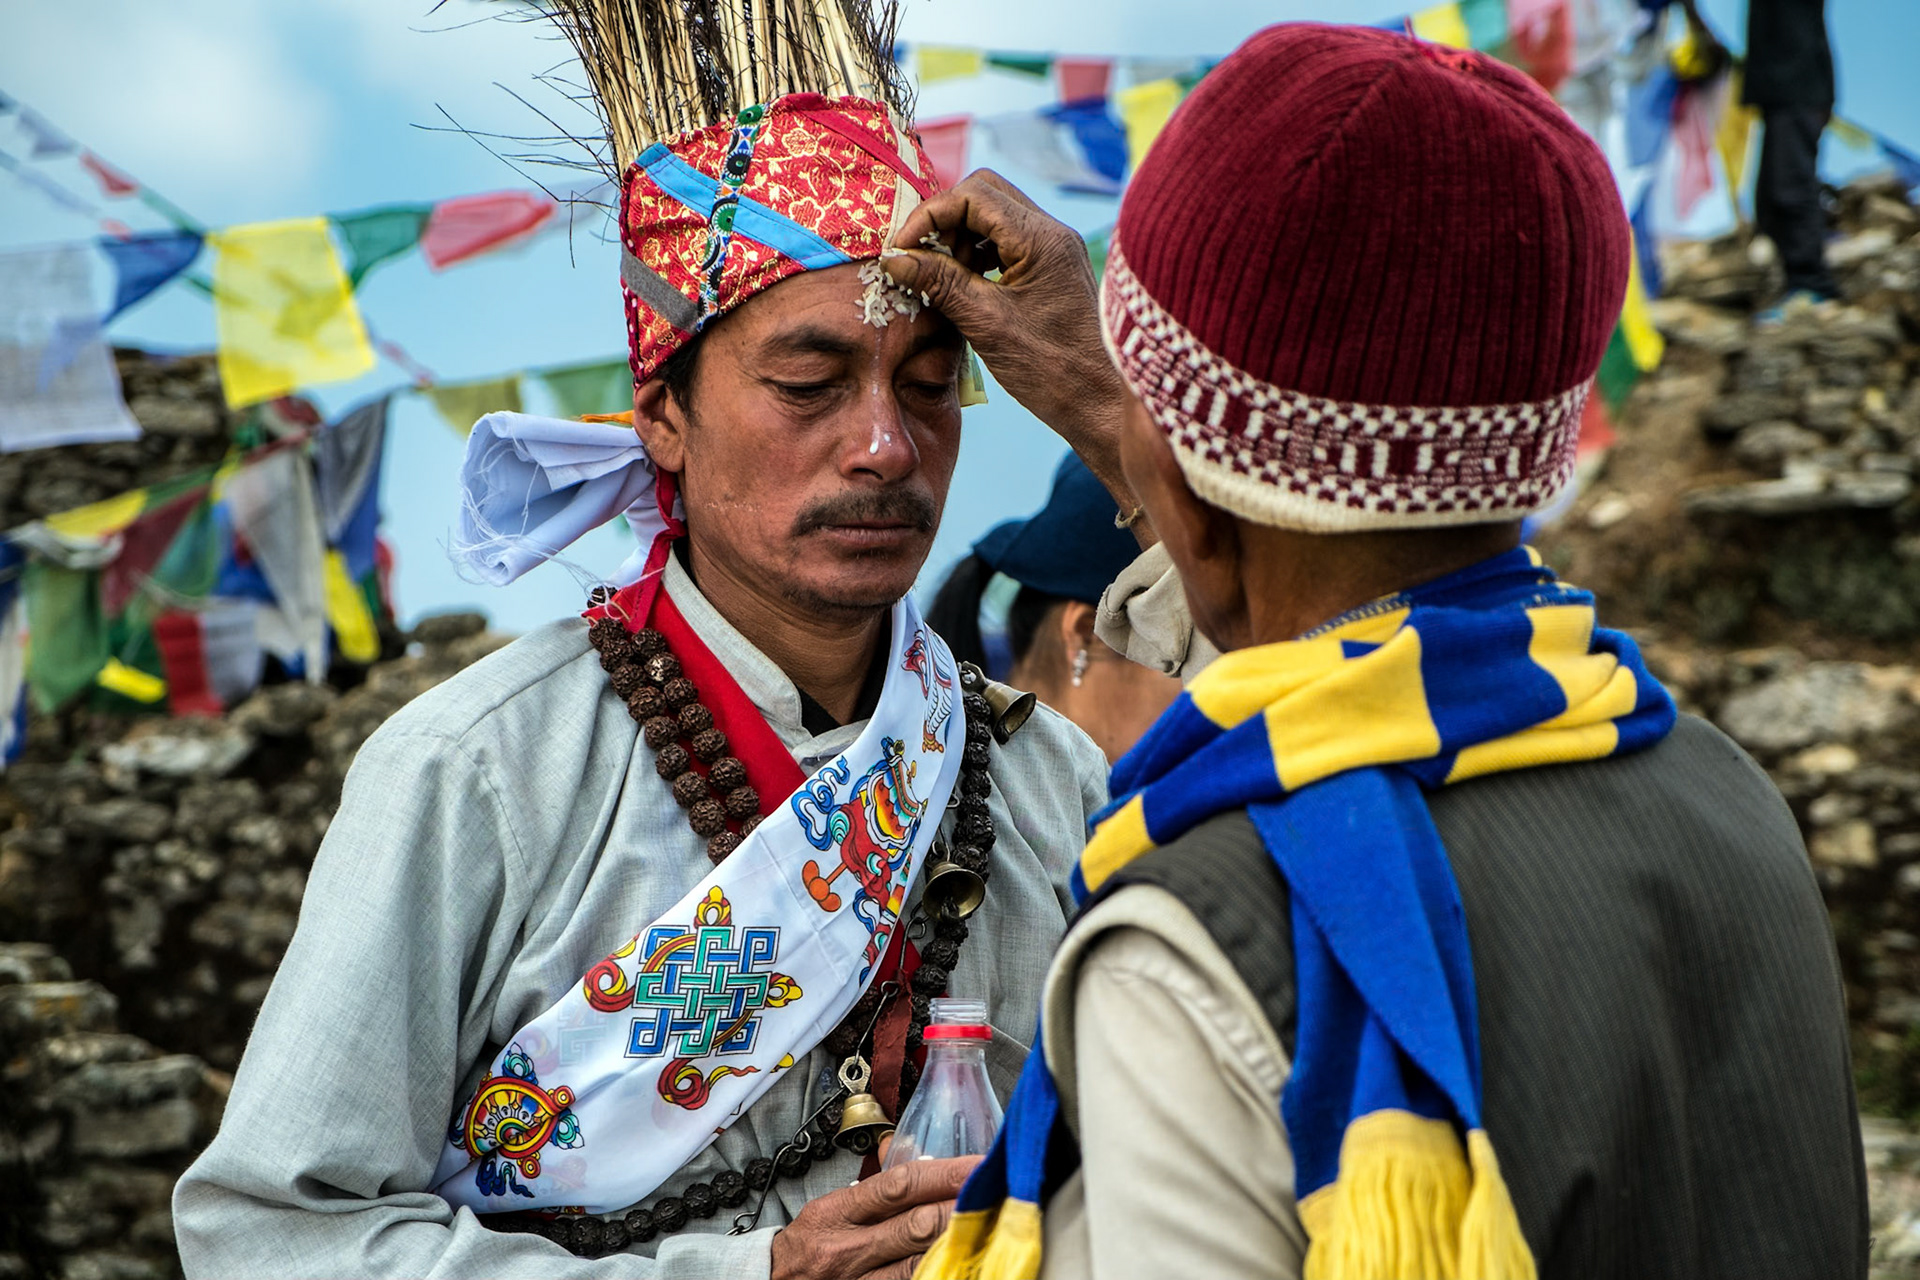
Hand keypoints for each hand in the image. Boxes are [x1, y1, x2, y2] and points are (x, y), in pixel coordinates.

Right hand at [769, 1155, 980, 1279]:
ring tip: (986, 1230)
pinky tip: (959, 1265)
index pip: (898, 1186)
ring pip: (916, 1265)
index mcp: (838, 1213)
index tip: (976, 1165)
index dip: (943, 1174)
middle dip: (958, 1209)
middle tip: (994, 1195)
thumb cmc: (807, 1247)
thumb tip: (905, 1151)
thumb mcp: (829, 1208)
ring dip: (954, 1247)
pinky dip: (935, 1275)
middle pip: (914, 1226)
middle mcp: (847, 1249)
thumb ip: (871, 1187)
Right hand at [883, 171, 1135, 516]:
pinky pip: (1007, 244)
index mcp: (1041, 239)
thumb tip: (896, 258)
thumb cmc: (1053, 370)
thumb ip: (940, 283)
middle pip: (985, 195)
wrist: (1103, 405)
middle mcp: (1053, 234)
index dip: (930, 215)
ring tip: (940, 278)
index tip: (903, 248)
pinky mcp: (1053, 271)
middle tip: (920, 257)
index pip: (974, 194)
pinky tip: (963, 287)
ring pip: (995, 218)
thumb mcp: (986, 323)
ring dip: (959, 239)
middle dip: (945, 220)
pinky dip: (978, 256)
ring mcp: (1055, 251)